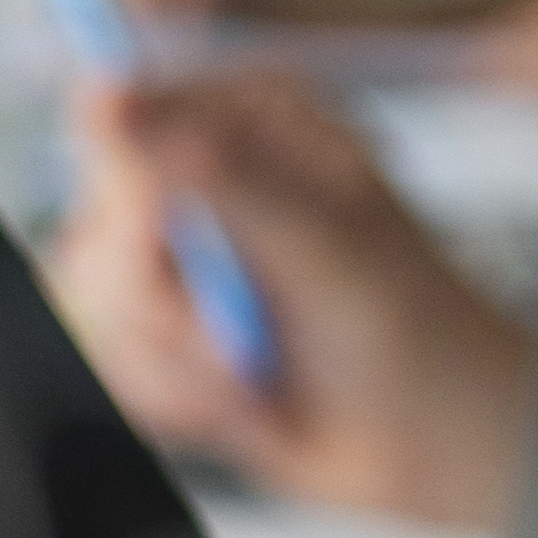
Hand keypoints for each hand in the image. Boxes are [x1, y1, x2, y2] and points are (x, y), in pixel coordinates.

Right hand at [47, 69, 537, 531]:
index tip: (165, 236)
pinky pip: (115, 365)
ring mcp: (184, 259)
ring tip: (260, 373)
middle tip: (240, 334)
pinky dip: (181, 399)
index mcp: (253, 121)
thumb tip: (105, 97)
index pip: (123, 117)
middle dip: (161, 303)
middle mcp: (208, 179)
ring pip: (92, 306)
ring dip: (180, 364)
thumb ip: (212, 173)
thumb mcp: (321, 241)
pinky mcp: (168, 333)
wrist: (444, 440)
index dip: (129, 191)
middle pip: (93, 225)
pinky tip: (248, 403)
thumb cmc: (416, 326)